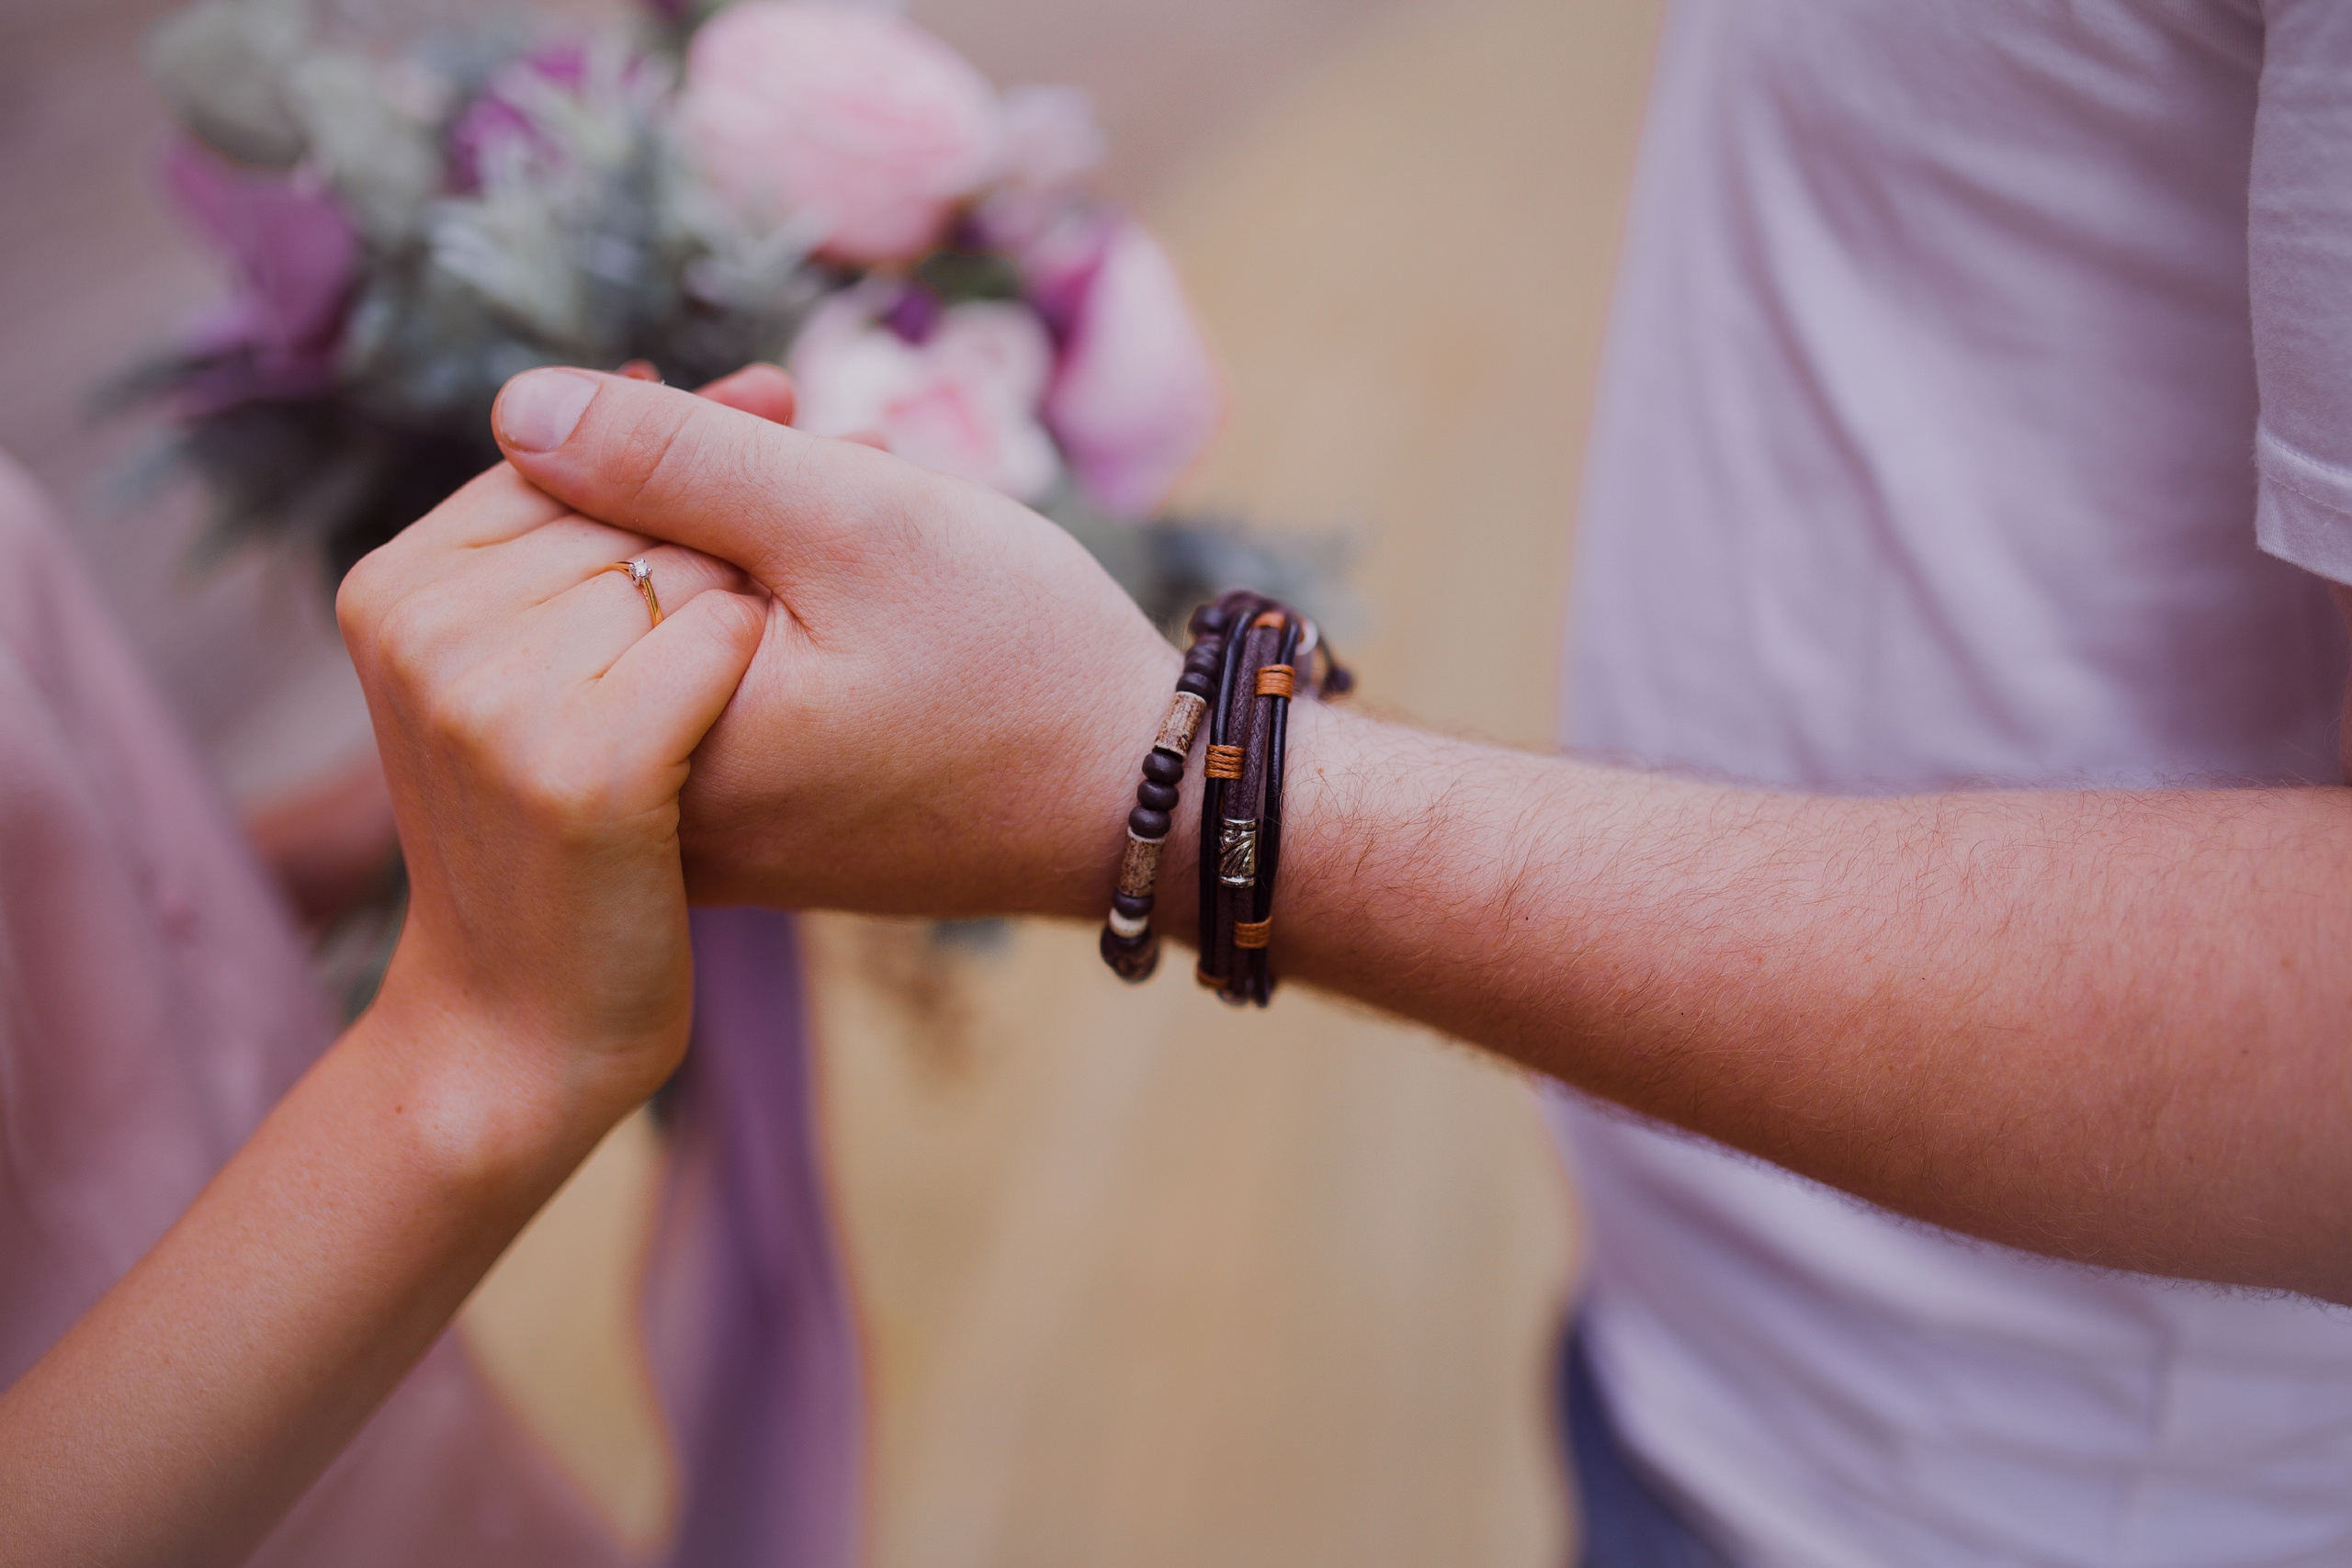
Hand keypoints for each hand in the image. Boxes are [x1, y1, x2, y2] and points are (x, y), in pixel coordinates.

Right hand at [336, 458, 765, 1133]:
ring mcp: (489, 699)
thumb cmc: (562, 834)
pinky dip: (765, 674)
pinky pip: (722, 641)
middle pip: (628, 505)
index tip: (773, 433)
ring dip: (761, 606)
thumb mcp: (526, 669)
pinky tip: (763, 734)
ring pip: (682, 567)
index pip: (566, 456)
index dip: (678, 462)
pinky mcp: (579, 771)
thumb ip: (570, 526)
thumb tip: (624, 366)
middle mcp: (422, 624)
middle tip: (794, 592)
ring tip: (786, 670)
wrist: (528, 1027)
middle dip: (733, 524)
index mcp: (397, 583)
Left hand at [489, 367, 1182, 918]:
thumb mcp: (856, 522)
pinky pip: (709, 693)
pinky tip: (851, 579)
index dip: (664, 441)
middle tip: (833, 447)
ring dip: (745, 542)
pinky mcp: (752, 833)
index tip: (777, 412)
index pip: (564, 543)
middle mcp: (655, 807)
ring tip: (861, 496)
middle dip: (705, 489)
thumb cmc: (1020, 662)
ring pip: (665, 632)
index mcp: (657, 743)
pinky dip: (766, 617)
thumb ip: (677, 456)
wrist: (1140, 807)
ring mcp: (701, 831)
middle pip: (609, 591)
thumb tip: (516, 407)